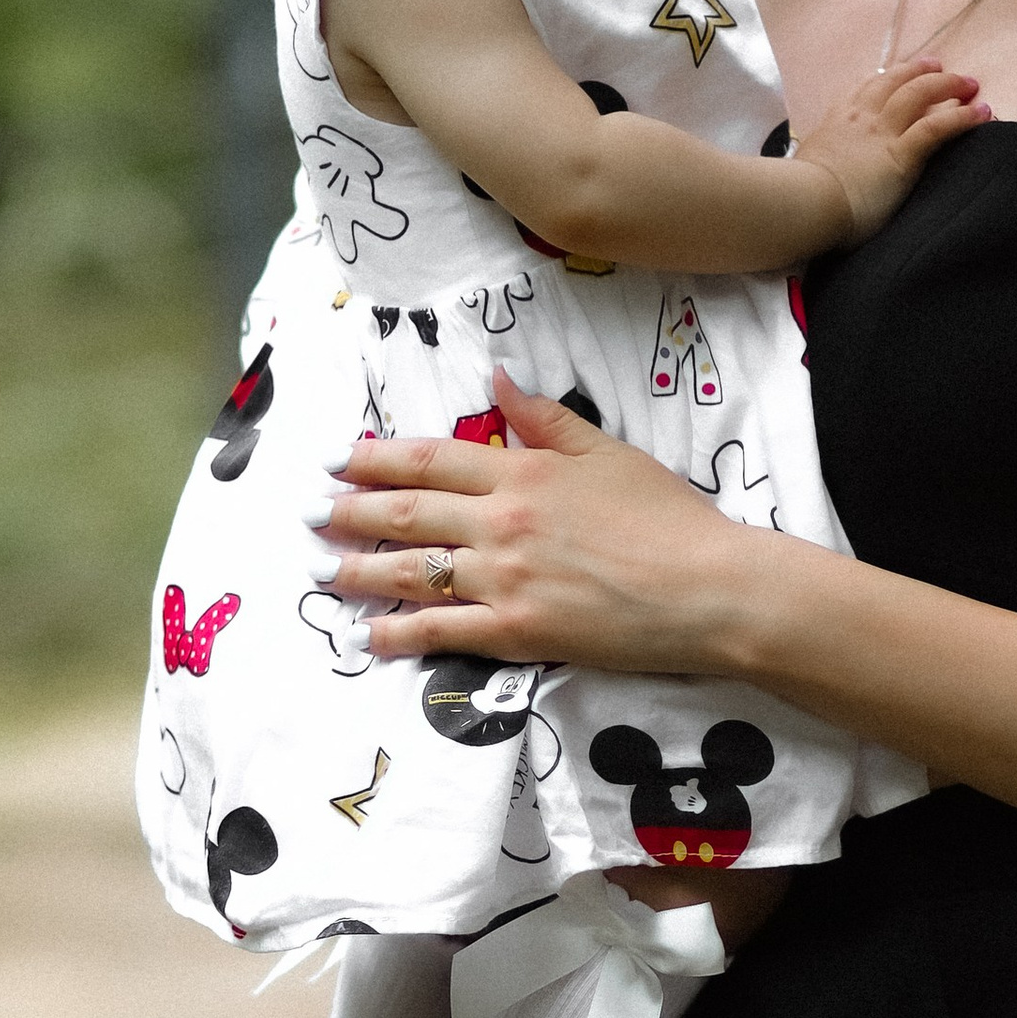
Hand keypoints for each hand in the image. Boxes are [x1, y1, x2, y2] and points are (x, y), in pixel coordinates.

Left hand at [312, 373, 771, 673]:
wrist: (708, 587)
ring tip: (320, 570)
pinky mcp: (518, 631)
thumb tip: (497, 378)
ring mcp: (505, 577)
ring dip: (357, 570)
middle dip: (349, 511)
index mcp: (524, 471)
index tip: (337, 459)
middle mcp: (502, 520)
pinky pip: (441, 631)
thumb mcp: (609, 451)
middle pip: (408, 512)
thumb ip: (546, 418)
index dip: (377, 458)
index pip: (432, 459)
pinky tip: (366, 638)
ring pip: (411, 572)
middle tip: (307, 512)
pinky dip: (397, 636)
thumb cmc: (669, 518)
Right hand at [793, 57, 986, 243]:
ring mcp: (883, 133)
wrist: (805, 203)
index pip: (865, 88)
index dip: (887, 78)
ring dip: (947, 85)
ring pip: (920, 94)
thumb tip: (819, 172)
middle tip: (939, 66)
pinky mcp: (902, 154)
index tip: (899, 73)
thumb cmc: (801, 194)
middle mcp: (862, 118)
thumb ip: (821, 162)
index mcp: (837, 120)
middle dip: (921, 72)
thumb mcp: (807, 166)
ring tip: (968, 83)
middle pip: (896, 82)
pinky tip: (981, 113)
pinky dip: (962, 118)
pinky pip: (937, 127)